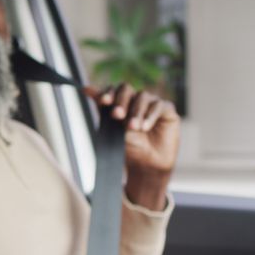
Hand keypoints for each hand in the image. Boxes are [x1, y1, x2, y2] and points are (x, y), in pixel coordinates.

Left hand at [86, 84, 180, 209]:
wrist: (147, 166)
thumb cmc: (131, 148)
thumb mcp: (114, 129)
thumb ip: (103, 109)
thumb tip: (86, 89)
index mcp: (121, 102)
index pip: (114, 90)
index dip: (108, 93)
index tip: (103, 101)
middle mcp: (136, 100)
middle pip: (127, 89)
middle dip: (120, 101)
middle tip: (117, 115)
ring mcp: (152, 104)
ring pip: (142, 97)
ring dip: (136, 112)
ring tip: (133, 127)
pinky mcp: (167, 111)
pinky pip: (159, 106)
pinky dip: (150, 115)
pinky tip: (145, 127)